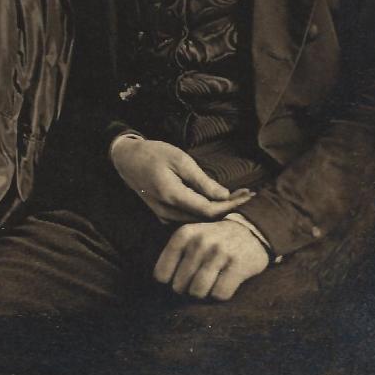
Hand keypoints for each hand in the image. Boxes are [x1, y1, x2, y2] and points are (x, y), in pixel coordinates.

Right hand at [110, 135, 253, 220]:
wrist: (127, 159)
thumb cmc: (153, 154)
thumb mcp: (180, 159)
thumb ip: (202, 181)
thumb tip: (225, 196)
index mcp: (173, 197)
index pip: (209, 210)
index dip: (231, 205)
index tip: (247, 195)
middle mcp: (168, 212)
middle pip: (206, 219)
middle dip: (228, 208)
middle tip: (248, 195)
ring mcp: (164, 216)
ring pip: (198, 221)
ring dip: (218, 211)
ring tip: (238, 199)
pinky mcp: (163, 215)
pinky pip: (189, 219)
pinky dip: (205, 213)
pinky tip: (217, 204)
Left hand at [154, 219, 269, 299]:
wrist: (250, 229)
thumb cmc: (214, 239)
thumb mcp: (191, 237)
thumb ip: (175, 255)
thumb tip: (161, 283)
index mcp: (183, 235)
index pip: (161, 274)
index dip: (170, 282)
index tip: (180, 280)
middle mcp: (199, 242)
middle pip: (180, 286)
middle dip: (188, 289)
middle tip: (199, 281)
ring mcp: (219, 253)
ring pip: (198, 292)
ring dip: (204, 294)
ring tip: (211, 284)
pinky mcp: (237, 265)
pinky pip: (220, 294)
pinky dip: (221, 295)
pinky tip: (225, 283)